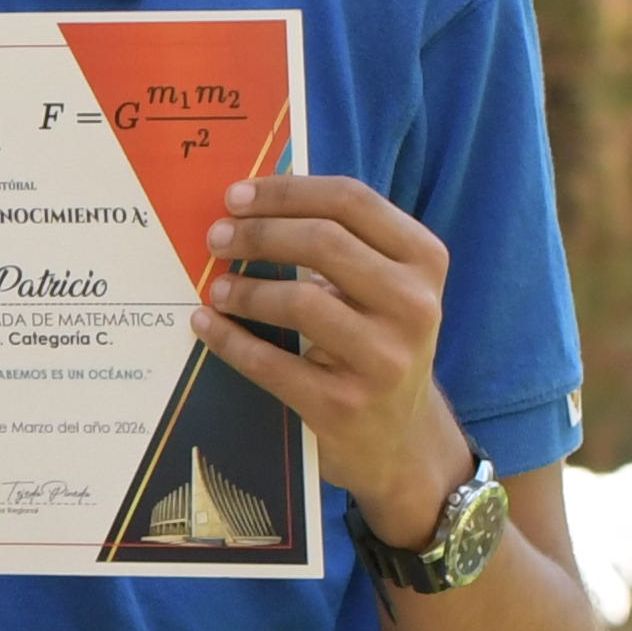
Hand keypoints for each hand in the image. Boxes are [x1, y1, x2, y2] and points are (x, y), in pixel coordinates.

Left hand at [195, 175, 474, 545]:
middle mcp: (414, 305)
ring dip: (244, 289)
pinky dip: (229, 340)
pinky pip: (270, 362)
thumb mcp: (384, 288)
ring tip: (217, 288)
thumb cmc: (377, 343)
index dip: (287, 191)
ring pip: (299, 301)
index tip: (237, 195)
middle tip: (217, 237)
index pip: (352, 200)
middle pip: (324, 241)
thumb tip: (252, 203)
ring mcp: (384, 358)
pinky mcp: (344, 404)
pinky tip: (207, 324)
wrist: (400, 438)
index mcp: (424, 260)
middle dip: (259, 233)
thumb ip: (342, 243)